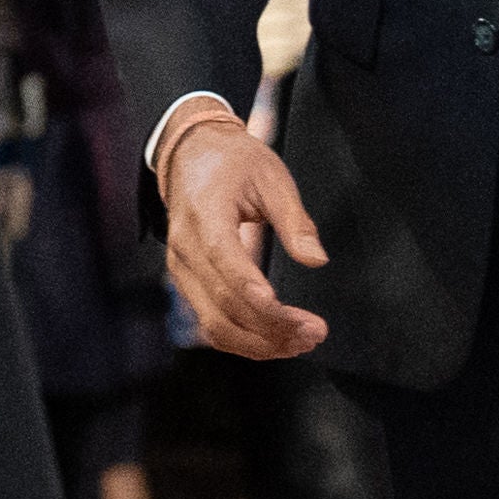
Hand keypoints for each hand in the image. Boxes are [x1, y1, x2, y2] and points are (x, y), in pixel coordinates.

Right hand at [155, 107, 327, 359]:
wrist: (191, 155)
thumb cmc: (233, 162)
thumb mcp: (272, 177)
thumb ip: (294, 219)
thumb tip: (316, 259)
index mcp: (204, 218)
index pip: (225, 262)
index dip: (253, 291)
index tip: (285, 313)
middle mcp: (185, 252)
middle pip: (222, 305)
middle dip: (269, 327)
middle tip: (313, 335)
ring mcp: (181, 272)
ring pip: (213, 324)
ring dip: (257, 342)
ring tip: (299, 343)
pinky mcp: (187, 284)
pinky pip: (210, 321)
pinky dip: (241, 338)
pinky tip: (273, 341)